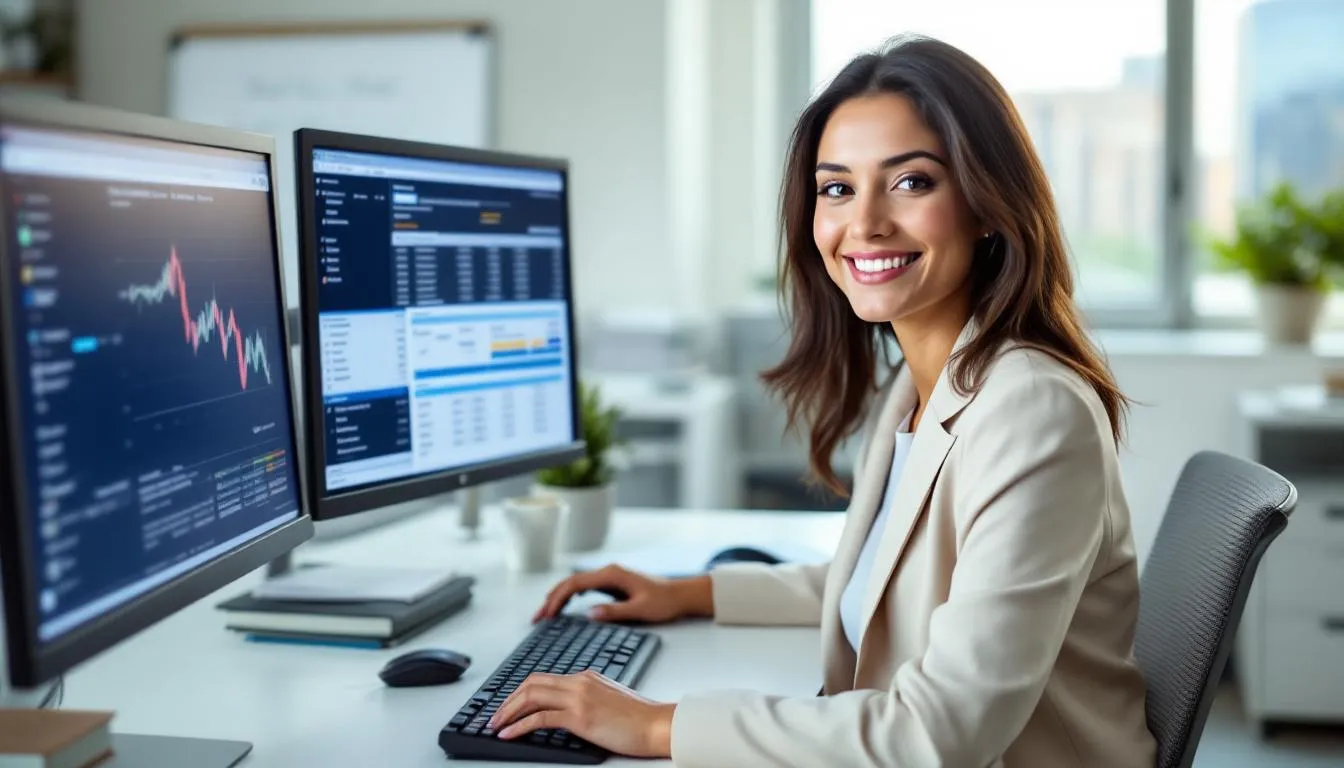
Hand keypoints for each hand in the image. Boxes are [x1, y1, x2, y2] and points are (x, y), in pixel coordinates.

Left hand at [488, 669, 674, 757]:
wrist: (657, 724)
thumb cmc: (639, 718)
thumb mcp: (609, 700)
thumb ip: (589, 698)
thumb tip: (568, 712)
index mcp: (586, 677)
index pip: (543, 679)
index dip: (520, 691)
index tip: (508, 705)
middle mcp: (579, 682)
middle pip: (531, 683)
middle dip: (507, 700)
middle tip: (494, 716)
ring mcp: (578, 697)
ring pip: (531, 696)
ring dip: (507, 712)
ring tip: (495, 725)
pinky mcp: (579, 716)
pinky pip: (540, 717)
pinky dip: (519, 725)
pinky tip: (509, 734)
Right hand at [532, 564, 709, 624]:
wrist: (680, 595)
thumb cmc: (664, 602)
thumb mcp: (640, 609)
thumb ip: (614, 612)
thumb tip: (590, 614)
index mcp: (612, 575)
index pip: (575, 584)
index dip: (558, 599)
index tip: (547, 615)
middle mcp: (608, 572)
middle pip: (571, 582)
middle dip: (552, 599)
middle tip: (537, 618)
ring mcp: (609, 577)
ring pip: (576, 584)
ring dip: (558, 597)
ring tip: (544, 614)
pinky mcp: (612, 584)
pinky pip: (584, 588)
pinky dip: (570, 597)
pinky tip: (563, 608)